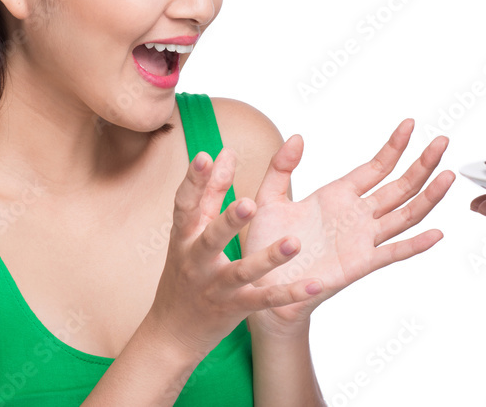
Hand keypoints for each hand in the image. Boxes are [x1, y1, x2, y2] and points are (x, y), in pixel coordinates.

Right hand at [146, 149, 320, 359]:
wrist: (172, 332)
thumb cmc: (185, 273)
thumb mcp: (190, 233)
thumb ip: (209, 193)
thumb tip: (222, 152)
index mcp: (185, 237)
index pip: (186, 205)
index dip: (194, 181)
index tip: (206, 156)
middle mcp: (197, 261)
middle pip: (211, 238)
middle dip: (229, 221)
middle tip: (250, 203)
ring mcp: (216, 287)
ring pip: (242, 271)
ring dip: (268, 258)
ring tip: (293, 242)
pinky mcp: (235, 309)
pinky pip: (265, 300)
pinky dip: (289, 293)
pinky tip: (313, 284)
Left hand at [242, 119, 454, 334]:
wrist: (261, 285)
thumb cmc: (266, 245)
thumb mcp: (268, 199)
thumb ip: (281, 168)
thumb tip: (296, 137)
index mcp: (339, 195)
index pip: (376, 166)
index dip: (394, 146)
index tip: (410, 124)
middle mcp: (356, 215)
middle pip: (399, 186)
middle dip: (422, 164)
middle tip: (442, 141)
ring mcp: (362, 239)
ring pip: (404, 214)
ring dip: (428, 197)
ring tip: (448, 175)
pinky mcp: (360, 264)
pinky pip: (393, 253)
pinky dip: (415, 245)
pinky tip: (436, 234)